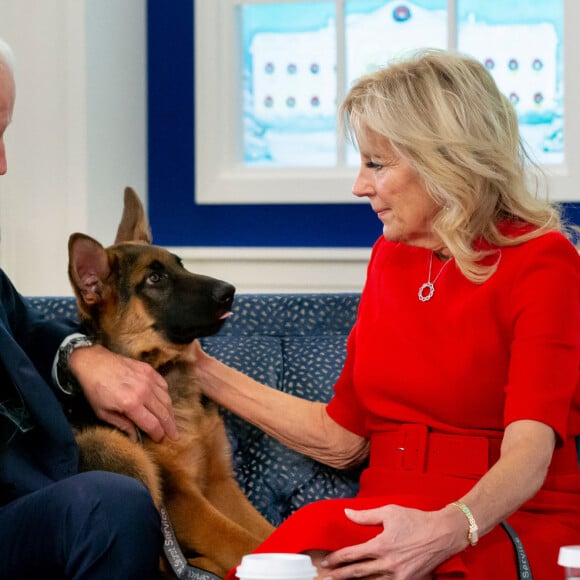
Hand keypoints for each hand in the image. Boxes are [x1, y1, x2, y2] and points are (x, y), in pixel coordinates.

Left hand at [68, 344, 178, 441]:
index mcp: (131, 404)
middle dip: (170, 427)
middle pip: (163, 413)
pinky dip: (166, 396)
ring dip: (170, 413)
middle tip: (174, 436)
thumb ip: (122, 425)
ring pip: (166, 400)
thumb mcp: (103, 413)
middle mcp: (143, 391)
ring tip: (171, 421)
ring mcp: (148, 379)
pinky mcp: (149, 370)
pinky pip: (163, 385)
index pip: (152, 424)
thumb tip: (135, 439)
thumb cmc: (95, 390)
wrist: (93, 363)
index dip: (158, 434)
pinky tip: (164, 403)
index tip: (159, 440)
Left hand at [320, 504, 463, 579]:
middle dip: (341, 575)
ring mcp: (399, 575)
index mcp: (382, 545)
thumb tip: (347, 513)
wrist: (443, 534)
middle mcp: (388, 563)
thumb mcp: (389, 512)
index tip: (327, 561)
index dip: (338, 559)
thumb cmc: (416, 520)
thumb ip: (365, 515)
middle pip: (358, 572)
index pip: (353, 555)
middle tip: (327, 576)